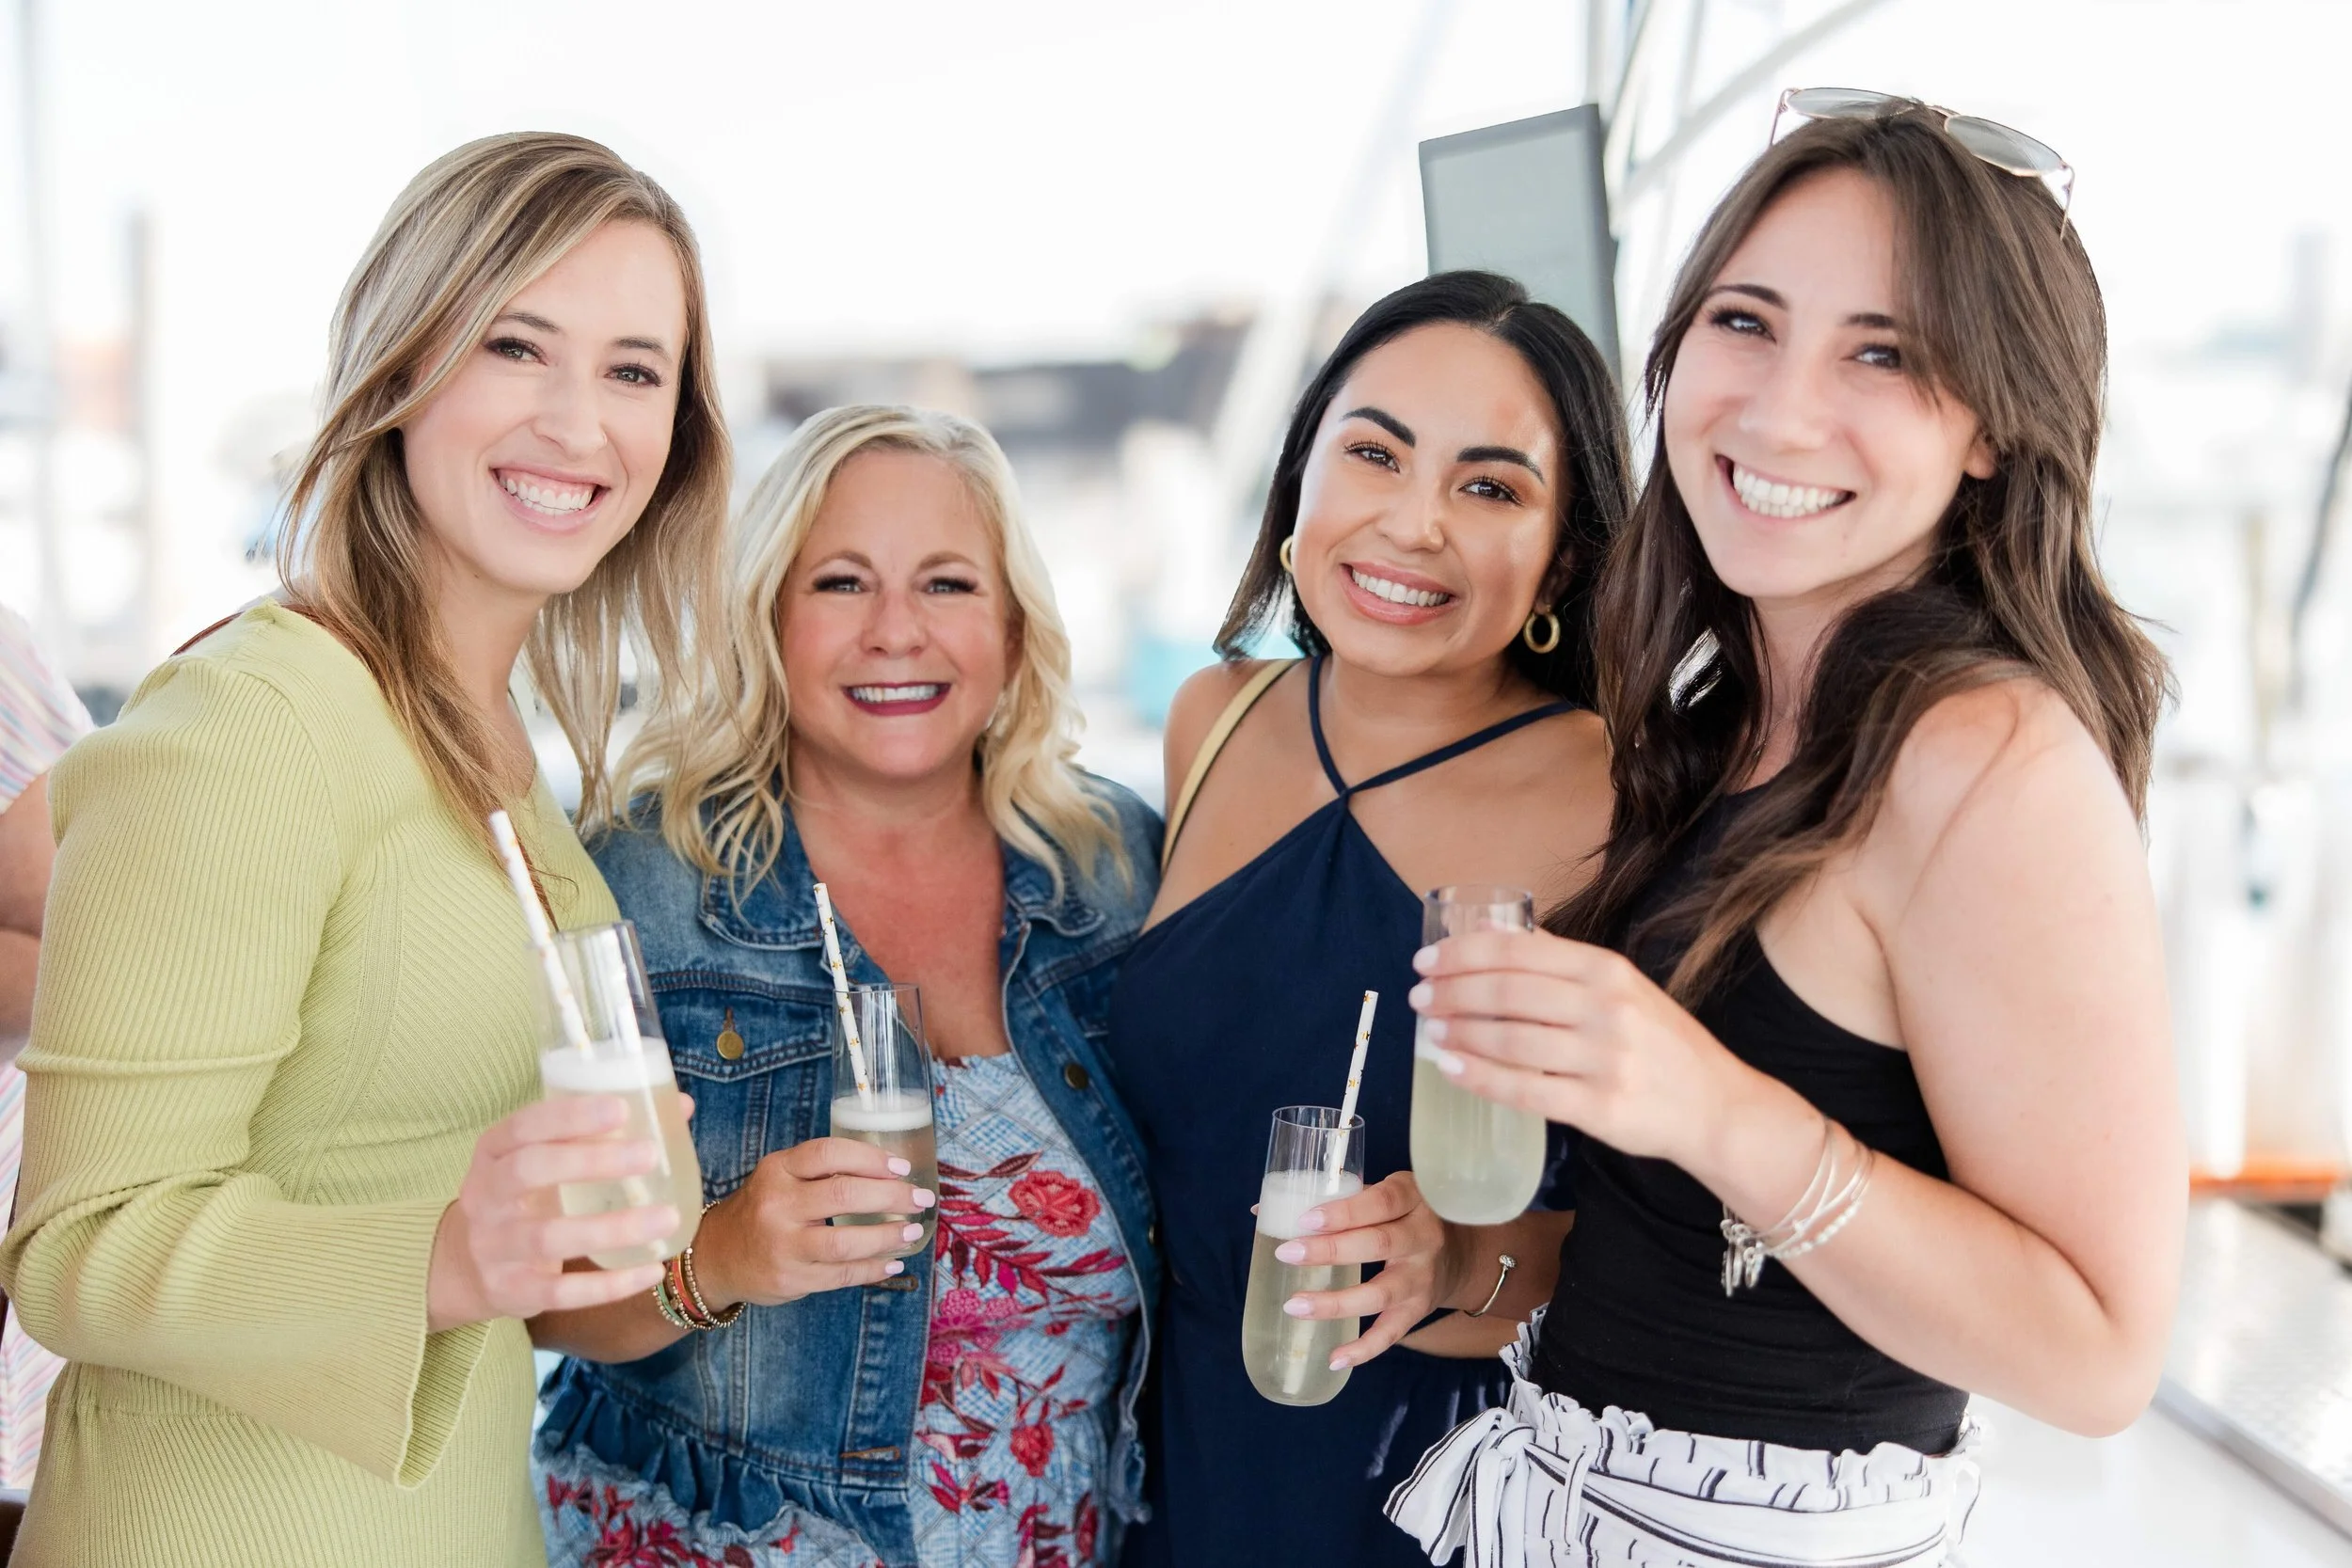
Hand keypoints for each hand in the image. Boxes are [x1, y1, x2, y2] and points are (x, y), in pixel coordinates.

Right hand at [428, 1095, 680, 1330]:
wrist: (467, 1266)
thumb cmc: (525, 1195)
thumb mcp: (544, 1157)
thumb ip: (599, 1132)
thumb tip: (679, 1107)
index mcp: (492, 1153)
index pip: (522, 1126)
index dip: (569, 1116)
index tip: (621, 1108)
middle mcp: (485, 1197)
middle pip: (529, 1172)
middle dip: (591, 1161)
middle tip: (649, 1155)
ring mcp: (494, 1248)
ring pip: (550, 1237)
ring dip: (613, 1228)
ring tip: (668, 1217)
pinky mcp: (513, 1291)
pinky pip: (562, 1291)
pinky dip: (609, 1284)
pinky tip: (651, 1270)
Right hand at [688, 1137, 935, 1308]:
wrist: (716, 1256)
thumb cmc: (762, 1209)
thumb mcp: (780, 1178)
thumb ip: (822, 1171)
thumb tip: (889, 1173)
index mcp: (777, 1170)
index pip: (829, 1154)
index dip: (871, 1158)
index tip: (902, 1167)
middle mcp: (777, 1205)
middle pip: (844, 1196)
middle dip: (892, 1197)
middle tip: (919, 1199)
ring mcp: (783, 1245)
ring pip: (846, 1241)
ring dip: (887, 1237)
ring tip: (911, 1232)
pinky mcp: (791, 1279)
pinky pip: (842, 1275)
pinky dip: (873, 1268)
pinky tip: (892, 1261)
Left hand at [1274, 1170, 1463, 1371]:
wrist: (1459, 1253)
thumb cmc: (1404, 1215)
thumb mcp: (1384, 1195)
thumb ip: (1334, 1200)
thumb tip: (1263, 1210)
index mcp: (1412, 1198)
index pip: (1381, 1202)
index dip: (1343, 1212)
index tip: (1305, 1219)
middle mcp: (1423, 1237)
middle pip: (1377, 1245)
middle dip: (1329, 1251)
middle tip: (1287, 1253)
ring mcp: (1422, 1277)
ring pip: (1379, 1293)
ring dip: (1335, 1302)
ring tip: (1295, 1306)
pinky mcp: (1419, 1310)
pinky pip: (1392, 1334)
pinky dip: (1364, 1349)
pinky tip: (1334, 1358)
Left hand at [1410, 927, 1749, 1165]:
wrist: (1716, 1107)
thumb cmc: (1660, 1044)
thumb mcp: (1622, 987)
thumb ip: (1562, 960)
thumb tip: (1498, 929)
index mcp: (1608, 971)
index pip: (1520, 951)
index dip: (1463, 954)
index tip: (1426, 961)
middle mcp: (1607, 1009)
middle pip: (1509, 992)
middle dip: (1452, 992)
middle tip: (1419, 997)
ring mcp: (1605, 1060)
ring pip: (1511, 1039)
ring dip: (1460, 1033)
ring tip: (1429, 1031)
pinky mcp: (1600, 1108)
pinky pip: (1525, 1090)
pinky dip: (1481, 1078)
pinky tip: (1452, 1069)